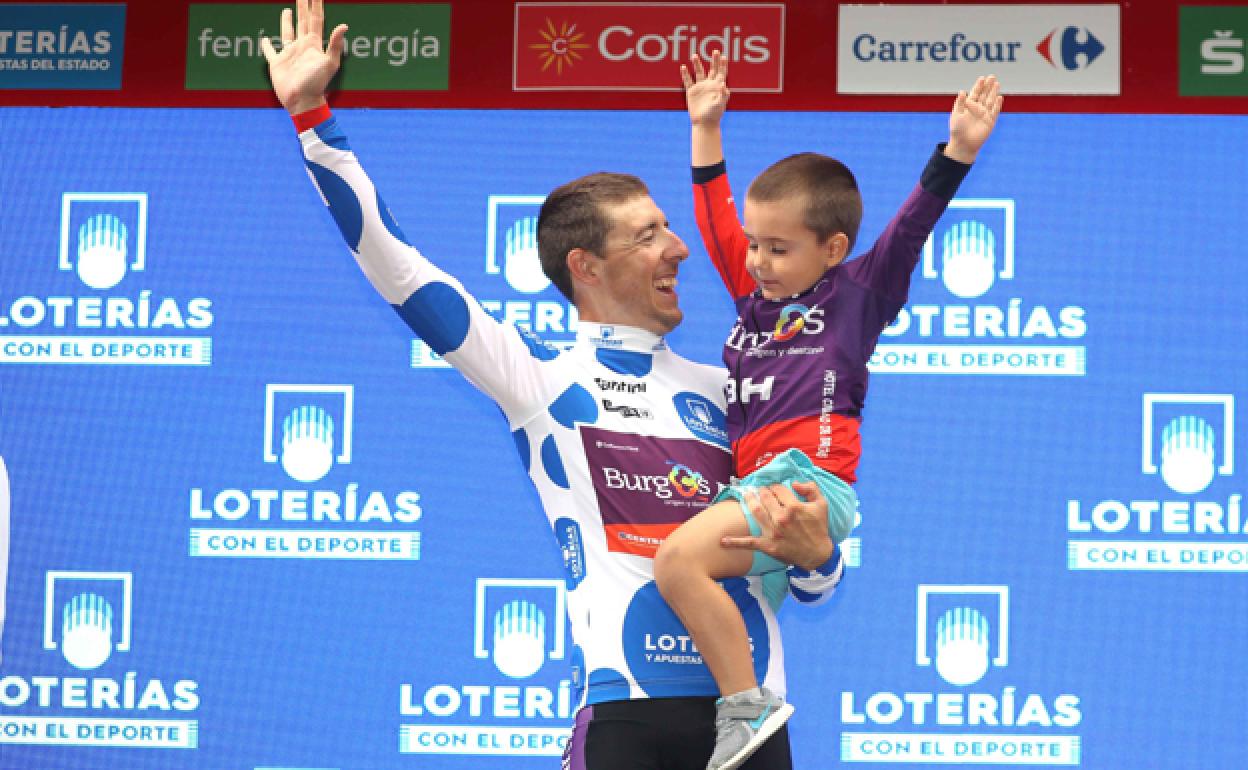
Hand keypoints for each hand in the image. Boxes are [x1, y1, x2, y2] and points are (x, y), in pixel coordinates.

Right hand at [260, 0, 348, 115]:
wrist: (303, 101)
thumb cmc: (317, 83)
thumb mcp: (329, 63)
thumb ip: (334, 44)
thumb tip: (344, 25)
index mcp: (313, 44)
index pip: (315, 19)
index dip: (315, 5)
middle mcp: (302, 46)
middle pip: (303, 21)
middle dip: (303, 7)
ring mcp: (289, 54)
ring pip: (288, 33)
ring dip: (288, 21)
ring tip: (288, 10)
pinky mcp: (277, 63)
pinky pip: (270, 51)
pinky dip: (267, 45)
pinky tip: (265, 39)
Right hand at [681, 51, 729, 127]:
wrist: (704, 123)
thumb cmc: (714, 115)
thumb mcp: (719, 104)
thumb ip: (722, 94)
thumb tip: (723, 84)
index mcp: (717, 87)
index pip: (721, 73)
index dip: (723, 65)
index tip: (724, 56)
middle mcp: (709, 85)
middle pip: (712, 69)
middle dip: (714, 60)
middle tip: (715, 51)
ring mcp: (700, 87)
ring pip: (699, 72)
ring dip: (697, 64)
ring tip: (694, 55)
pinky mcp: (692, 92)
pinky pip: (688, 81)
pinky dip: (685, 74)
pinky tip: (683, 67)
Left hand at [721, 482, 833, 570]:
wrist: (818, 554)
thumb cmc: (819, 528)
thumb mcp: (822, 505)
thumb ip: (811, 488)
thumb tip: (795, 482)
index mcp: (794, 507)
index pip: (778, 489)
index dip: (776, 487)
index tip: (775, 488)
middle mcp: (781, 518)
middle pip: (765, 498)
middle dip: (761, 491)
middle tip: (760, 489)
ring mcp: (773, 532)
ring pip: (755, 512)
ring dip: (748, 501)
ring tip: (746, 495)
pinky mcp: (768, 545)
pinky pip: (749, 543)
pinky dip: (735, 542)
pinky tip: (722, 541)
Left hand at [945, 74, 1002, 163]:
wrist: (963, 144)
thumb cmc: (957, 130)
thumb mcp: (956, 115)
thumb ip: (960, 103)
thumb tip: (962, 91)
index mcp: (968, 106)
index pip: (975, 93)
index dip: (978, 86)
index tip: (982, 78)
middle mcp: (977, 109)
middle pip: (984, 95)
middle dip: (988, 86)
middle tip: (992, 76)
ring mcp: (984, 115)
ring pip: (990, 101)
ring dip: (994, 92)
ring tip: (997, 83)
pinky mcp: (990, 122)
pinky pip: (995, 111)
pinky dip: (997, 105)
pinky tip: (999, 97)